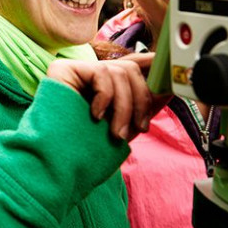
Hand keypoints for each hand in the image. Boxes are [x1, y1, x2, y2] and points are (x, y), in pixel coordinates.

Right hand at [47, 55, 166, 140]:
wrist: (58, 163)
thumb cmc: (89, 148)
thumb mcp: (125, 126)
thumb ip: (144, 105)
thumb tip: (169, 88)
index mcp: (104, 86)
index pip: (131, 64)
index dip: (151, 65)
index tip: (166, 70)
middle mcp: (90, 76)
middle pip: (130, 69)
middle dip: (141, 100)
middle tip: (140, 128)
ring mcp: (77, 71)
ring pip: (118, 72)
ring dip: (124, 106)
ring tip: (115, 132)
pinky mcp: (64, 69)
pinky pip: (100, 72)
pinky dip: (105, 96)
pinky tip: (95, 115)